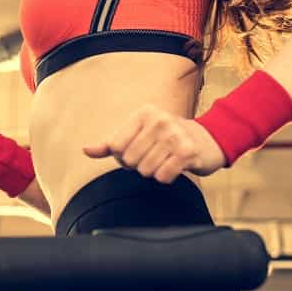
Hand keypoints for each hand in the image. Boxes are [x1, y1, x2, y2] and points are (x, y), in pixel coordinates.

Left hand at [81, 102, 226, 182]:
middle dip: (139, 164)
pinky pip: (163, 177)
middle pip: (129, 160)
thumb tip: (85, 150)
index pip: (115, 147)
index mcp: (143, 113)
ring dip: (154, 171)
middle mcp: (159, 120)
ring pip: (146, 170)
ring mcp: (175, 134)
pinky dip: (167, 177)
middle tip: (154, 155)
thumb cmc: (164, 138)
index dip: (123, 156)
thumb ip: (109, 144)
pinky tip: (175, 166)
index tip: (138, 149)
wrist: (206, 140)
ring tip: (165, 159)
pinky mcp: (188, 152)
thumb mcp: (136, 135)